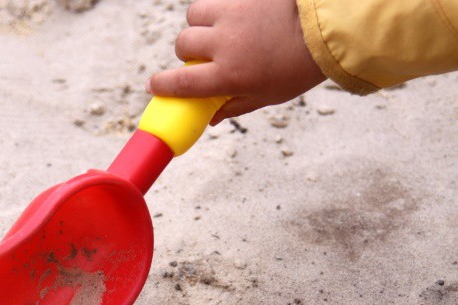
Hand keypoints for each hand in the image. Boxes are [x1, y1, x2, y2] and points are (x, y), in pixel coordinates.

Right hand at [146, 0, 325, 124]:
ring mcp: (231, 15)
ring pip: (193, 17)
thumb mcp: (267, 96)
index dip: (161, 86)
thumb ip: (233, 106)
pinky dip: (214, 9)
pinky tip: (230, 16)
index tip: (153, 86)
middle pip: (183, 46)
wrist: (326, 27)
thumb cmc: (298, 67)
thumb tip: (209, 119)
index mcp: (229, 76)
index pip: (181, 83)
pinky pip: (211, 0)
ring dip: (199, 26)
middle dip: (188, 53)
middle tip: (203, 57)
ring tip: (217, 32)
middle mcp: (224, 44)